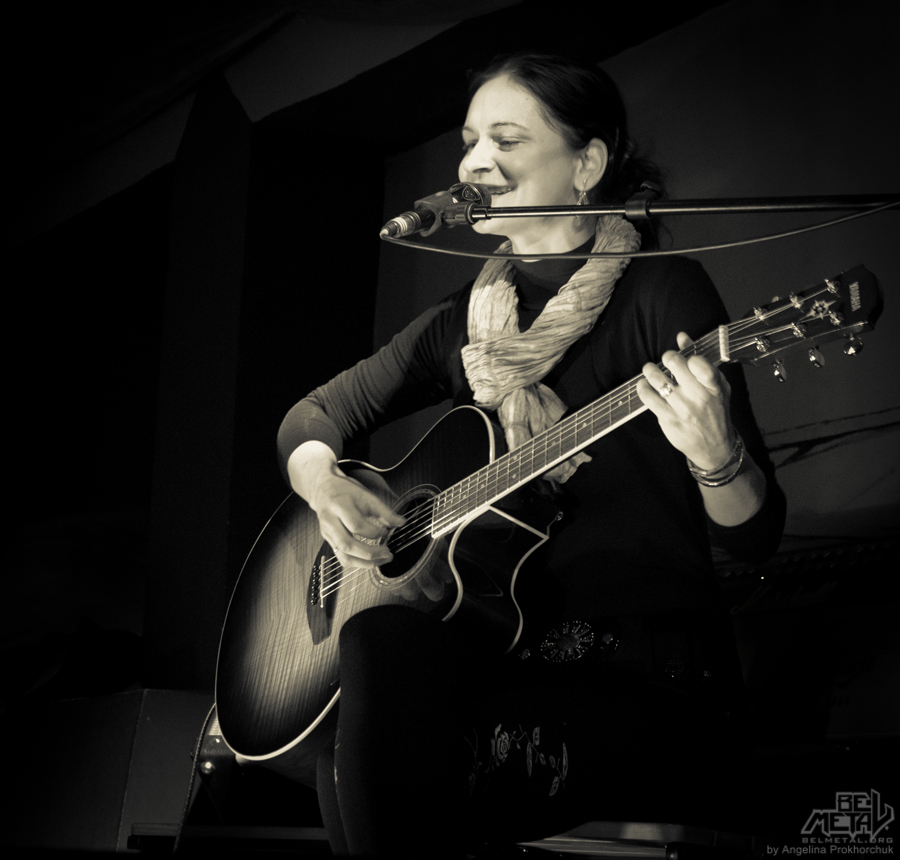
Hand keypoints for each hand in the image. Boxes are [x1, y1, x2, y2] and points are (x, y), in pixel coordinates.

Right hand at [288, 442, 405, 569]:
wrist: (323, 489)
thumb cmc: (346, 491)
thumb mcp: (366, 495)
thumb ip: (384, 510)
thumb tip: (401, 523)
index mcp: (340, 506)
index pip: (356, 525)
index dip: (375, 532)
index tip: (387, 531)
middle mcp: (330, 521)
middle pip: (347, 544)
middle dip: (370, 553)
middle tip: (388, 553)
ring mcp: (327, 533)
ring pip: (343, 556)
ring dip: (364, 563)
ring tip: (381, 561)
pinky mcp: (328, 541)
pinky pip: (341, 557)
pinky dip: (357, 562)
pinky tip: (370, 560)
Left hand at [636, 332, 734, 470]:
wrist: (714, 447)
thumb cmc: (714, 411)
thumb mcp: (716, 386)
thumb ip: (701, 360)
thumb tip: (682, 337)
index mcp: (714, 386)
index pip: (701, 364)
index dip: (689, 356)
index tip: (684, 357)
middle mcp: (699, 397)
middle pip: (677, 366)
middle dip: (668, 357)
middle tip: (665, 359)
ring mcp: (683, 409)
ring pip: (659, 381)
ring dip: (650, 371)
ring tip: (649, 369)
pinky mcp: (669, 420)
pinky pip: (649, 400)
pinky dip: (642, 389)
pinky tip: (643, 385)